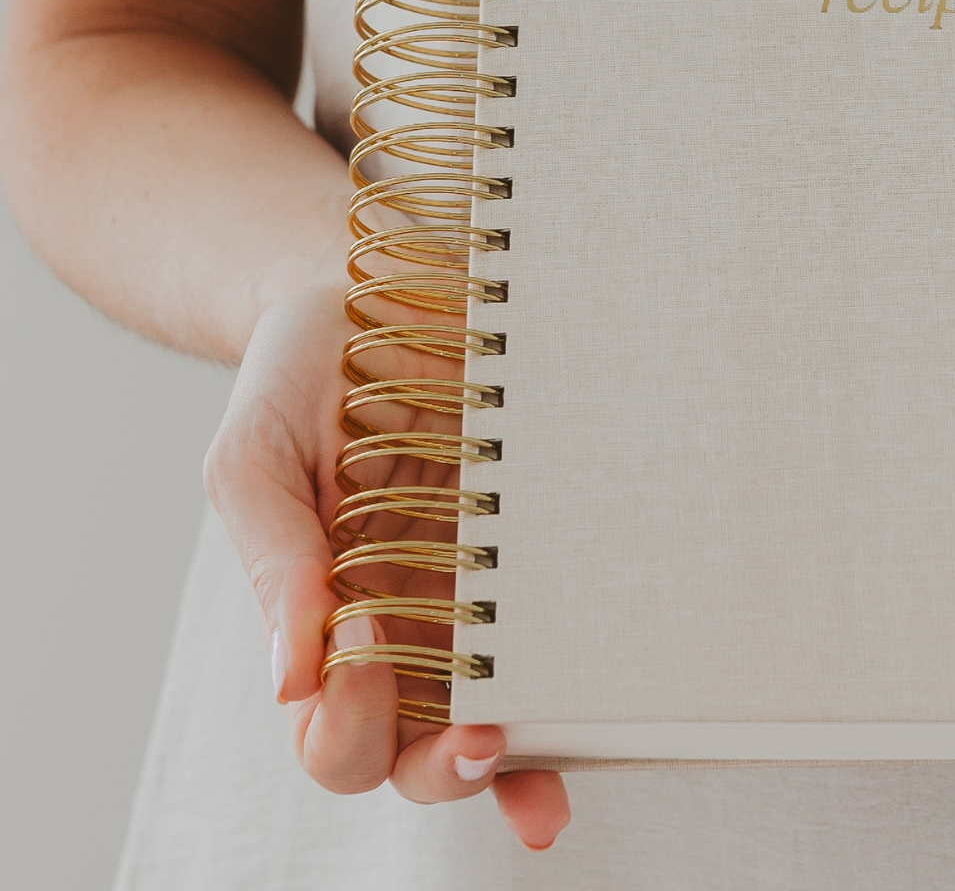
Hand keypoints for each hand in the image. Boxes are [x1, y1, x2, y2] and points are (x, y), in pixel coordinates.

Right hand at [204, 286, 571, 848]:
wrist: (381, 287)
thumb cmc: (303, 377)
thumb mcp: (255, 456)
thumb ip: (272, 560)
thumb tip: (290, 682)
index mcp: (326, 625)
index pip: (330, 730)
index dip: (345, 718)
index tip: (358, 636)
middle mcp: (406, 632)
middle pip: (416, 754)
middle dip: (444, 767)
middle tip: (477, 735)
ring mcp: (478, 600)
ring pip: (499, 718)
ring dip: (521, 757)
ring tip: (538, 747)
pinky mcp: (544, 553)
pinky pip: (565, 637)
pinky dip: (579, 689)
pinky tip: (599, 714)